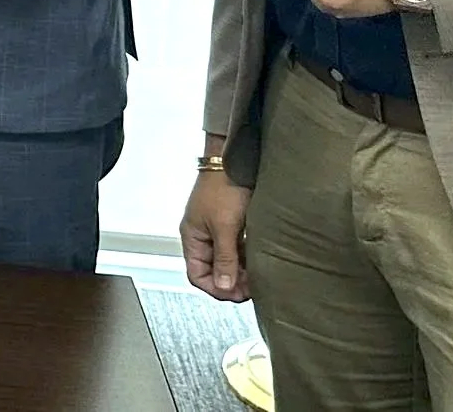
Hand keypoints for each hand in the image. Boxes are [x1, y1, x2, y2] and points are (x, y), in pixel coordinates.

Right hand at [181, 161, 252, 301]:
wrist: (234, 160)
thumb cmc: (224, 188)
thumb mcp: (225, 227)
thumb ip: (225, 258)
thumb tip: (224, 288)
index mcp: (192, 237)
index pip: (197, 275)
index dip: (216, 288)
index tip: (239, 293)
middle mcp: (202, 236)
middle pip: (213, 271)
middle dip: (232, 282)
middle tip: (254, 286)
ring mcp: (216, 231)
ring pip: (227, 262)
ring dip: (241, 270)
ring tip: (259, 273)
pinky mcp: (231, 225)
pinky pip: (236, 250)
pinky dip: (246, 258)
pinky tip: (259, 259)